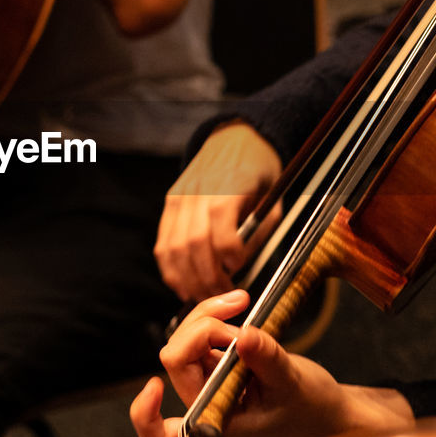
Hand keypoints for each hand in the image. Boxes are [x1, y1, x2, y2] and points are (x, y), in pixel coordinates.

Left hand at [130, 291, 411, 436]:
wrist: (325, 405)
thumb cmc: (310, 409)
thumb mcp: (292, 384)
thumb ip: (267, 361)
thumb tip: (244, 336)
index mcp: (214, 423)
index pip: (160, 435)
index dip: (145, 413)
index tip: (153, 385)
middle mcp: (206, 402)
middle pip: (176, 359)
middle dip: (202, 331)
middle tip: (241, 325)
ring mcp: (210, 380)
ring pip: (187, 339)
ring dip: (209, 315)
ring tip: (242, 302)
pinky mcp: (219, 361)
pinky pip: (203, 332)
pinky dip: (217, 314)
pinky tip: (239, 304)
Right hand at [154, 122, 282, 301]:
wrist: (235, 139)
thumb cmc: (259, 172)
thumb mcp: (272, 198)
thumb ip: (259, 232)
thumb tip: (244, 267)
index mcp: (227, 188)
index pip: (221, 229)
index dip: (230, 256)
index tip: (239, 268)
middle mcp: (197, 193)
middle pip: (193, 245)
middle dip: (208, 278)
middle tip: (223, 297)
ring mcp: (179, 198)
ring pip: (173, 249)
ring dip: (187, 280)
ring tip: (204, 296)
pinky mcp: (170, 205)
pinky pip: (163, 244)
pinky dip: (171, 270)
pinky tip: (185, 285)